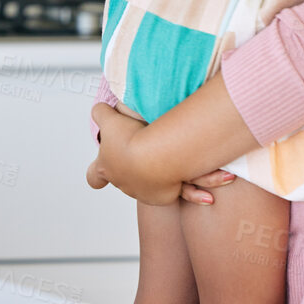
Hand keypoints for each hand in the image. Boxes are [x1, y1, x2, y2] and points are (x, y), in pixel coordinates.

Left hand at [87, 104, 239, 204]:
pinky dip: (198, 194)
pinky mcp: (169, 194)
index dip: (96, 175)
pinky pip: (187, 193)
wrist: (150, 157)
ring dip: (172, 180)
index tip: (101, 170)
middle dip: (137, 171)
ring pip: (160, 189)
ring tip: (187, 169)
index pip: (94, 177)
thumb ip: (102, 113)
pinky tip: (210, 196)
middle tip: (148, 155)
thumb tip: (101, 108)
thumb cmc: (127, 139)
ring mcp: (146, 192)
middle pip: (126, 183)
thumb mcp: (110, 119)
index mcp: (107, 167)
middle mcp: (126, 183)